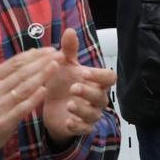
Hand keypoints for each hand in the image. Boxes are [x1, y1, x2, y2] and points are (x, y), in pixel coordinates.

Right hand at [0, 46, 58, 159]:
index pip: (16, 62)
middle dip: (43, 61)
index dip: (35, 55)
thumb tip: (32, 53)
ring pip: (23, 87)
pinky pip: (21, 107)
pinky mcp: (2, 122)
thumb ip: (9, 74)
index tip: (52, 49)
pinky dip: (33, 98)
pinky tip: (45, 91)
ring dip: (41, 75)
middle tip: (60, 54)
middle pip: (22, 72)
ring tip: (56, 66)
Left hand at [38, 28, 116, 143]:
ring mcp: (90, 113)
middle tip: (73, 87)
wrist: (49, 105)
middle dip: (88, 92)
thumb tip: (70, 30)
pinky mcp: (81, 127)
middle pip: (102, 97)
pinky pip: (85, 129)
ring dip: (83, 109)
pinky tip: (68, 121)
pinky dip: (78, 126)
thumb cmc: (61, 83)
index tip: (84, 72)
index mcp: (95, 81)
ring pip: (94, 114)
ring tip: (69, 104)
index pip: (110, 78)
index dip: (100, 76)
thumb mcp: (63, 65)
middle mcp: (96, 98)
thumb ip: (68, 50)